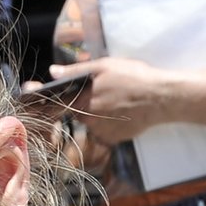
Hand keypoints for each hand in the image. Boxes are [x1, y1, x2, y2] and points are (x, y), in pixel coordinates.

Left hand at [47, 57, 174, 149]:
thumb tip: (53, 72)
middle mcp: (88, 120)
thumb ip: (76, 71)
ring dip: (98, 112)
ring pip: (91, 121)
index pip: (56, 105)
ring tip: (117, 100)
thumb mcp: (104, 66)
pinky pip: (104, 131)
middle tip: (104, 91)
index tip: (44, 96)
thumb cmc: (134, 78)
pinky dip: (110, 123)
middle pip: (76, 112)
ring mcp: (100, 132)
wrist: (161, 98)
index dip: (49, 101)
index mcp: (82, 101)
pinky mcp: (113, 139)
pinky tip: (123, 111)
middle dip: (84, 102)